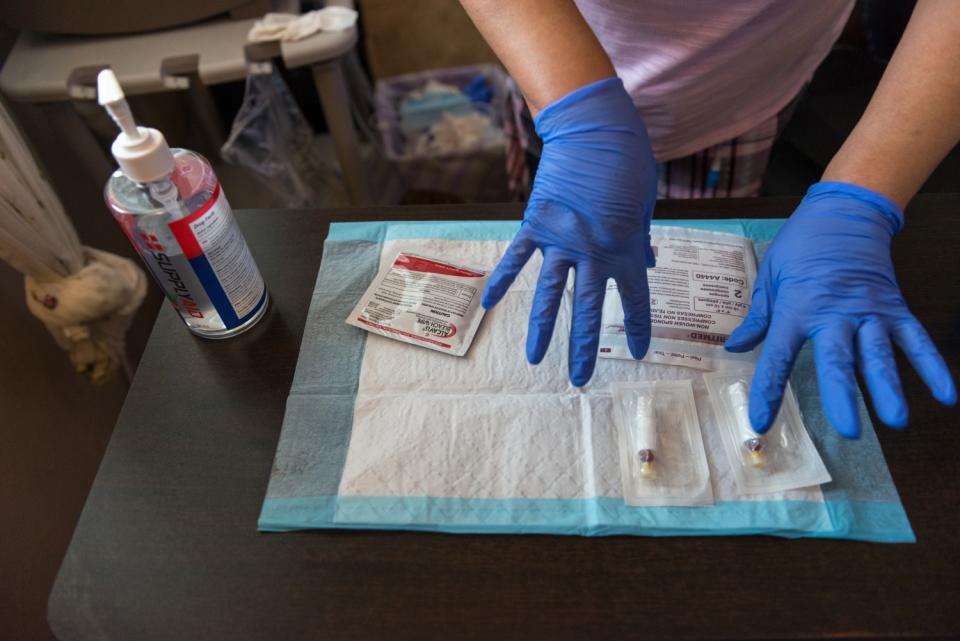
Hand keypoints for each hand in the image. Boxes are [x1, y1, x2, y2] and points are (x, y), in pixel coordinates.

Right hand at [481, 77, 656, 385]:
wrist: (594, 128)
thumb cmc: (628, 162)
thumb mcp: (645, 205)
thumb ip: (641, 239)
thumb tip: (644, 265)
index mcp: (626, 249)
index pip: (634, 300)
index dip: (636, 328)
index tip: (636, 352)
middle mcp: (592, 253)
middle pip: (585, 312)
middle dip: (582, 350)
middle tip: (578, 380)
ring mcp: (560, 240)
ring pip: (548, 295)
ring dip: (540, 330)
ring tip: (533, 358)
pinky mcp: (535, 224)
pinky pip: (517, 258)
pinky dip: (502, 279)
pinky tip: (489, 302)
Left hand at [725, 181, 955, 437]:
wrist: (845, 210)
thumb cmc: (800, 244)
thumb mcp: (769, 277)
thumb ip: (758, 318)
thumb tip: (735, 349)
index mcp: (796, 308)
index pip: (778, 357)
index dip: (768, 391)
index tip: (761, 422)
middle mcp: (834, 313)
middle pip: (837, 360)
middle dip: (842, 395)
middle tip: (847, 430)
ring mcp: (868, 311)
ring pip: (879, 354)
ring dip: (888, 387)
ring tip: (896, 420)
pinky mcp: (894, 306)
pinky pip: (915, 339)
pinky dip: (931, 366)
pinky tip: (945, 396)